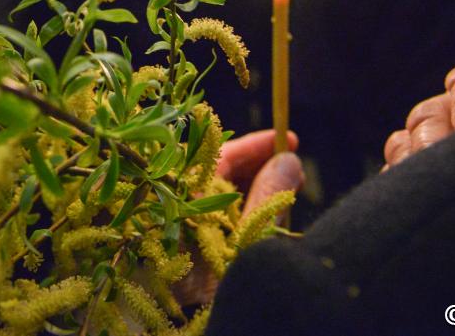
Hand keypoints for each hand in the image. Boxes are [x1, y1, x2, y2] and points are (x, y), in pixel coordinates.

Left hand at [176, 131, 303, 305]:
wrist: (161, 315)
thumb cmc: (199, 282)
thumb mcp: (245, 239)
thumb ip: (268, 197)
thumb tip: (288, 160)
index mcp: (179, 193)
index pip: (221, 154)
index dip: (256, 146)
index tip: (287, 138)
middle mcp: (171, 202)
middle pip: (220, 172)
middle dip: (259, 167)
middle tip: (293, 168)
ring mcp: (174, 223)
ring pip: (218, 194)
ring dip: (253, 189)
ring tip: (286, 191)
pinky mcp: (179, 245)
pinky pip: (211, 216)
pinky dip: (239, 212)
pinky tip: (263, 214)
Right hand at [382, 53, 454, 170]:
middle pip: (431, 112)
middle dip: (435, 138)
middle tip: (444, 161)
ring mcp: (437, 135)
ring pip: (409, 136)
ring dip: (414, 156)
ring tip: (425, 179)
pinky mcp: (422, 163)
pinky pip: (399, 161)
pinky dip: (400, 172)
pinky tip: (409, 188)